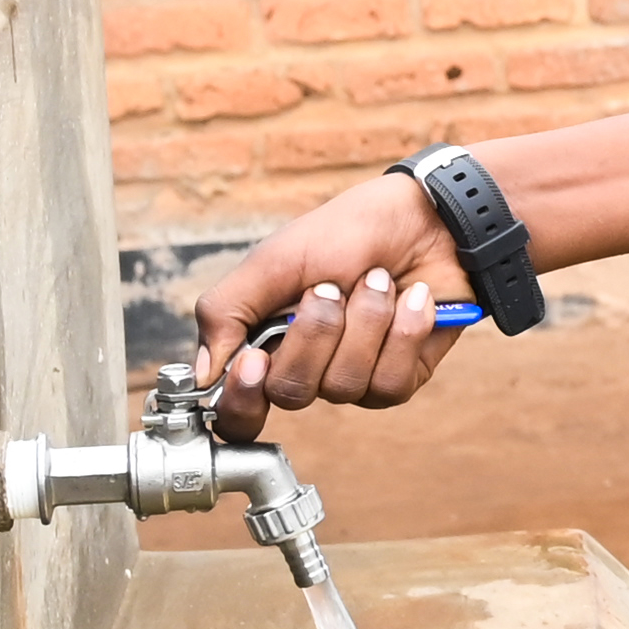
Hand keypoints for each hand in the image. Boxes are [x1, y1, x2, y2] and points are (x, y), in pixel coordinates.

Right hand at [190, 174, 474, 438]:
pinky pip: (389, 384)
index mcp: (265, 343)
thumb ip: (227, 312)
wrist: (424, 218)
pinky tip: (412, 298)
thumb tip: (204, 374)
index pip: (238, 409)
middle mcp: (306, 368)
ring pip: (345, 386)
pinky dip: (403, 333)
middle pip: (291, 392)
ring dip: (364, 322)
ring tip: (378, 280)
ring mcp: (354, 377)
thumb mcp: (273, 261)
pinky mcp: (400, 378)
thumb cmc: (345, 233)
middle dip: (314, 333)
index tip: (255, 361)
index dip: (242, 399)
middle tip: (331, 287)